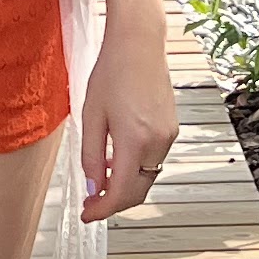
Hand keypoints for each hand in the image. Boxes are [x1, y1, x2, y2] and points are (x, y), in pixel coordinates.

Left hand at [79, 37, 177, 222]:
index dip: (102, 209)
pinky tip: (115, 158)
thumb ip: (90, 155)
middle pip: (137, 191)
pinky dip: (135, 169)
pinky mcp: (171, 129)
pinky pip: (153, 161)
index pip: (120, 192)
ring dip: (124, 185)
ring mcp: (168, 136)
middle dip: (113, 202)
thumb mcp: (91, 115)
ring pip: (146, 178)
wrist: (139, 43)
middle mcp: (157, 142)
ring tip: (99, 178)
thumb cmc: (112, 71)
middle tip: (90, 203)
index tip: (87, 215)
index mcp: (134, 140)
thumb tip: (92, 187)